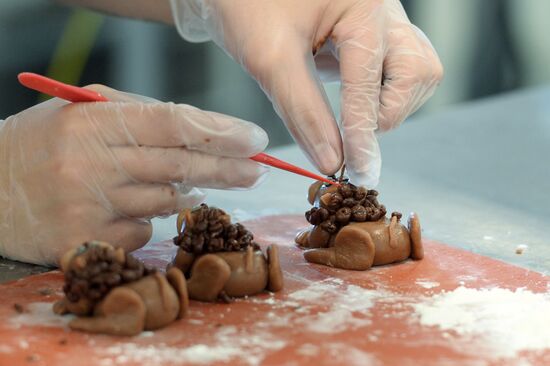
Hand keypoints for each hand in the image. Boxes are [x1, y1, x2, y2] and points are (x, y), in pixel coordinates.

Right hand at [0, 85, 267, 264]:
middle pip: (181, 166)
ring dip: (189, 191)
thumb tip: (201, 133)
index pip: (174, 125)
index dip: (221, 133)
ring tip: (195, 183)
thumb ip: (137, 115)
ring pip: (167, 201)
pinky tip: (133, 205)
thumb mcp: (80, 112)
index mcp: (93, 123)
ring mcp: (90, 209)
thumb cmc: (41, 145)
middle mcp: (92, 166)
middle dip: (228, 168)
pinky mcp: (89, 243)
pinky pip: (144, 231)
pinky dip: (150, 217)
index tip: (255, 139)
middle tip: (259, 169)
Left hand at [170, 0, 442, 185]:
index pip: (371, 82)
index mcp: (363, 5)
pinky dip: (380, 94)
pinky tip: (352, 100)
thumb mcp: (270, 58)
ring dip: (388, 104)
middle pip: (418, 73)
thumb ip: (304, 111)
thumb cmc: (246, 6)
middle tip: (350, 134)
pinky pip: (399, 69)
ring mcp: (382, 19)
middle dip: (386, 113)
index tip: (356, 172)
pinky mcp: (372, 33)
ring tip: (349, 114)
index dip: (362, 133)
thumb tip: (331, 161)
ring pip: (416, 72)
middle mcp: (383, 9)